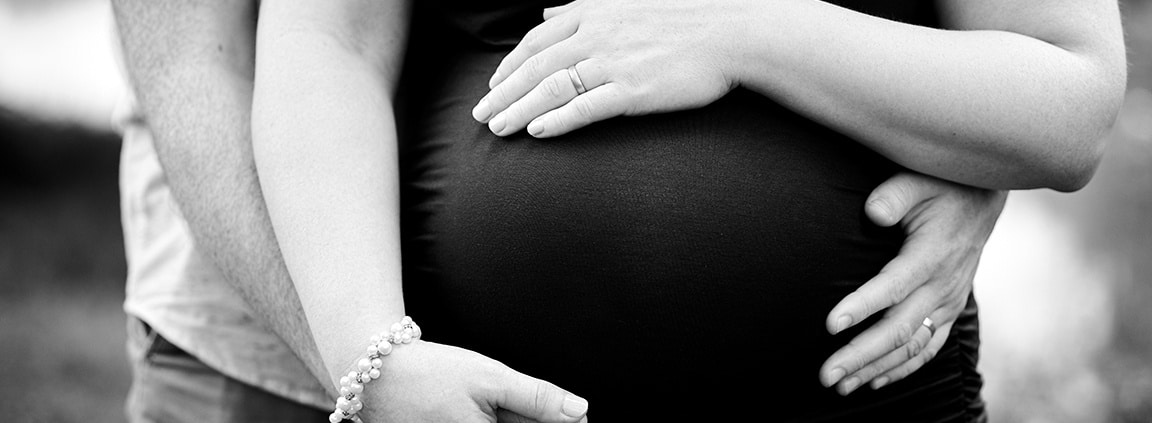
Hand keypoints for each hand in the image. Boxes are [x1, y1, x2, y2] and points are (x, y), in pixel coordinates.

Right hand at [356, 341, 588, 422]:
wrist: (377, 373)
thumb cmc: (432, 372)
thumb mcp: (491, 377)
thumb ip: (537, 398)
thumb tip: (581, 412)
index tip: (575, 416)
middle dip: (528, 418)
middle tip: (520, 400)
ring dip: (505, 418)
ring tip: (480, 399)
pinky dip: (485, 420)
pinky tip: (475, 408)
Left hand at [471, 0, 741, 137]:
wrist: (729, 33)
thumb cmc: (682, 20)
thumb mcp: (624, 3)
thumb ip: (582, 9)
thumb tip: (550, 12)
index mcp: (592, 14)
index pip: (537, 41)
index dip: (510, 65)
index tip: (493, 86)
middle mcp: (595, 36)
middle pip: (535, 67)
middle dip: (503, 93)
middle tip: (481, 115)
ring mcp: (612, 63)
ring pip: (551, 88)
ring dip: (520, 110)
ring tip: (499, 128)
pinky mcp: (631, 89)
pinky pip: (584, 107)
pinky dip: (557, 120)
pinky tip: (537, 132)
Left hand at [818, 172, 1006, 394]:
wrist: (982, 199)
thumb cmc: (942, 187)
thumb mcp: (918, 180)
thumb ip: (894, 195)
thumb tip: (872, 212)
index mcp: (931, 254)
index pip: (893, 286)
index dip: (862, 306)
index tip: (830, 325)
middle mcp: (942, 286)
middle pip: (898, 329)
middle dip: (860, 355)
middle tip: (825, 374)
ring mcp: (947, 302)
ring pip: (911, 346)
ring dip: (874, 368)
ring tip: (839, 386)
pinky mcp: (948, 311)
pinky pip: (927, 349)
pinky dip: (901, 369)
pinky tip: (872, 381)